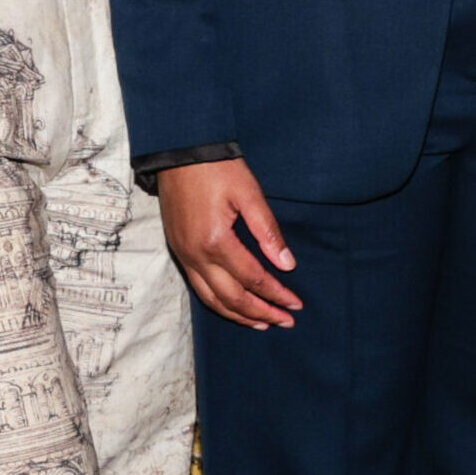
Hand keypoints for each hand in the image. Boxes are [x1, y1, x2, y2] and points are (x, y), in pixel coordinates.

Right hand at [157, 158, 300, 329]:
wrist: (179, 151)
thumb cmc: (217, 167)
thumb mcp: (248, 192)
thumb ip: (268, 230)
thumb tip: (287, 265)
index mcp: (216, 241)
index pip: (253, 279)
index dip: (276, 294)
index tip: (296, 305)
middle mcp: (196, 255)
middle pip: (232, 297)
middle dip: (261, 312)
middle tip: (285, 321)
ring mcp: (184, 255)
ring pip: (211, 299)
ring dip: (238, 314)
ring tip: (262, 323)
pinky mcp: (178, 250)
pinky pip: (198, 287)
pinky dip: (218, 302)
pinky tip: (232, 305)